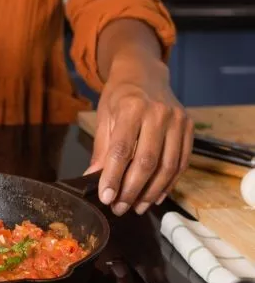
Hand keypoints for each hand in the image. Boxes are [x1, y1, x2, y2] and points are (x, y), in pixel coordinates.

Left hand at [87, 58, 193, 215]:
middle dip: (131, 190)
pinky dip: (169, 183)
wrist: (145, 73)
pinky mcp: (189, 128)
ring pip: (167, 166)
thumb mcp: (104, 117)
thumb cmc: (119, 96)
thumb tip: (92, 179)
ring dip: (151, 192)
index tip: (106, 198)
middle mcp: (159, 114)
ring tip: (136, 207)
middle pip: (147, 162)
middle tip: (119, 208)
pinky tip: (155, 196)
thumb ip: (101, 149)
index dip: (113, 177)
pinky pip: (181, 163)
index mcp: (132, 108)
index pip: (122, 150)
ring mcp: (178, 121)